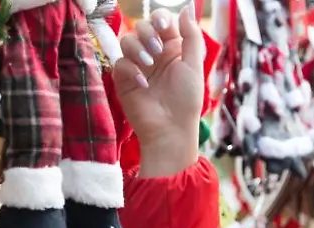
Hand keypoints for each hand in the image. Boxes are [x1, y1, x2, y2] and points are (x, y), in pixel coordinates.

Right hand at [111, 8, 203, 176]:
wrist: (170, 129)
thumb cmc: (186, 100)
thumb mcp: (194, 65)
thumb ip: (191, 36)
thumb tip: (186, 8)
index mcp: (173, 47)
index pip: (162, 20)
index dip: (159, 18)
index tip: (163, 26)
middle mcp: (154, 52)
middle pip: (141, 26)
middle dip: (148, 33)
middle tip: (157, 51)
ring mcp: (137, 65)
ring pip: (127, 40)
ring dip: (137, 48)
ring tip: (149, 65)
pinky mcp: (123, 79)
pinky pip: (120, 63)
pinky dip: (130, 70)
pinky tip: (143, 84)